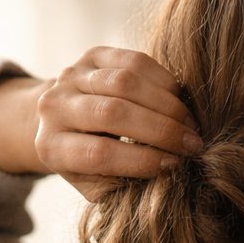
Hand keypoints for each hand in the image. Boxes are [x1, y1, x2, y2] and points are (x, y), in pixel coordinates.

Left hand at [34, 47, 201, 198]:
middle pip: (112, 113)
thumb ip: (122, 187)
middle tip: (192, 144)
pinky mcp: (92, 55)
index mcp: (52, 148)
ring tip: (190, 124)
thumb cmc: (89, 164)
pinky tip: (180, 101)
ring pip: (125, 82)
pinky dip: (164, 81)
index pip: (99, 153)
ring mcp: (70, 76)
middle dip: (160, 130)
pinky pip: (134, 61)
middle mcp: (54, 108)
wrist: (65, 121)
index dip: (141, 160)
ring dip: (167, 105)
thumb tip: (163, 181)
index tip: (174, 166)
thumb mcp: (98, 185)